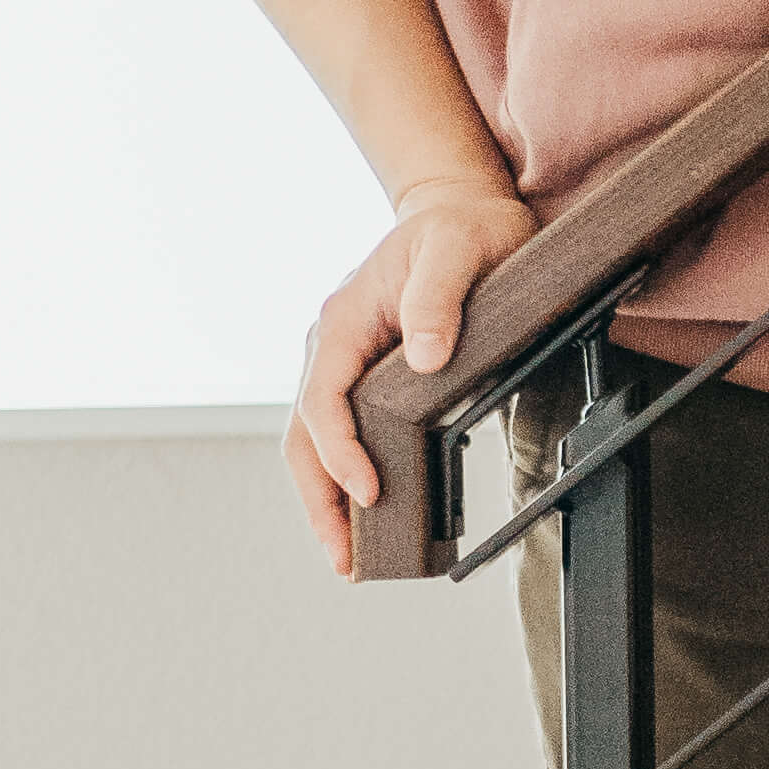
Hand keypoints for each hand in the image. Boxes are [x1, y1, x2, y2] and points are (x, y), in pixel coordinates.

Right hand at [296, 162, 539, 567]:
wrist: (459, 208)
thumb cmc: (463, 227)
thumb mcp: (461, 250)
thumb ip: (440, 299)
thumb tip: (426, 357)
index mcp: (343, 321)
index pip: (323, 400)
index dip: (341, 452)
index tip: (369, 493)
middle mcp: (331, 344)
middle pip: (305, 435)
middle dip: (319, 501)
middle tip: (345, 560)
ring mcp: (342, 361)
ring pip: (315, 442)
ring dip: (325, 500)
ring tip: (348, 556)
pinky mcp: (364, 375)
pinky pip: (341, 433)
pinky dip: (343, 477)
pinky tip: (365, 514)